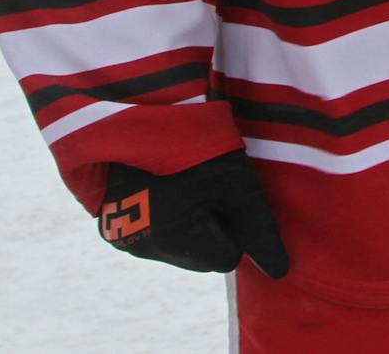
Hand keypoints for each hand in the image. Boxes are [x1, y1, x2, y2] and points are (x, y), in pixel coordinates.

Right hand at [98, 151, 288, 276]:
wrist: (134, 117)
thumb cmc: (195, 152)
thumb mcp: (238, 185)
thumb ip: (259, 230)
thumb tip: (280, 271)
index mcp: (179, 243)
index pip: (227, 258)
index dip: (235, 227)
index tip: (228, 196)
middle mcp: (148, 249)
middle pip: (200, 256)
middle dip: (210, 228)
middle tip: (207, 185)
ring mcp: (124, 239)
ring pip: (175, 246)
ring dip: (186, 222)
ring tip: (182, 179)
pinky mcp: (108, 226)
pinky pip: (148, 233)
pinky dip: (159, 215)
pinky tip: (159, 183)